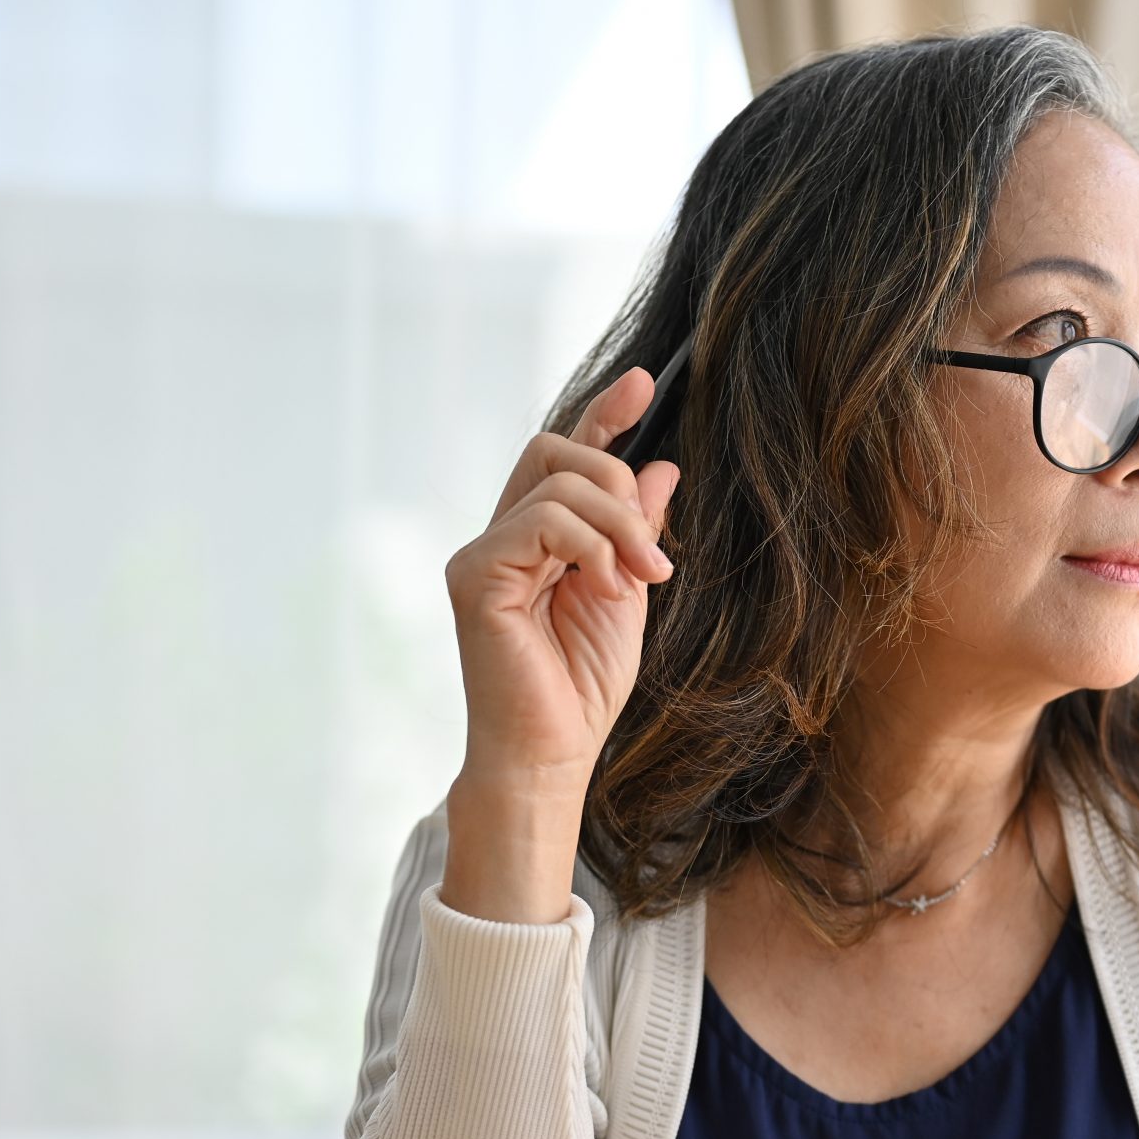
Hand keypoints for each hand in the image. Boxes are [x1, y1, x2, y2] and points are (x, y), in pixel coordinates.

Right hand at [444, 366, 681, 794]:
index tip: (644, 384)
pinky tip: (610, 589)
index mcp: (535, 540)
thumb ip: (636, 531)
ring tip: (641, 579)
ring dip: (618, 525)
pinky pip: (542, 522)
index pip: (563, 457)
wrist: (553, 753)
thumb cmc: (581, 688)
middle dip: (618, 483)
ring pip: (558, 484)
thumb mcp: (627, 592)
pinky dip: (591, 547)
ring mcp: (482, 553)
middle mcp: (501, 537)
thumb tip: (662, 467)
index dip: (602, 415)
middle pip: (556, 451)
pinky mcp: (476, 575)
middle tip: (654, 553)